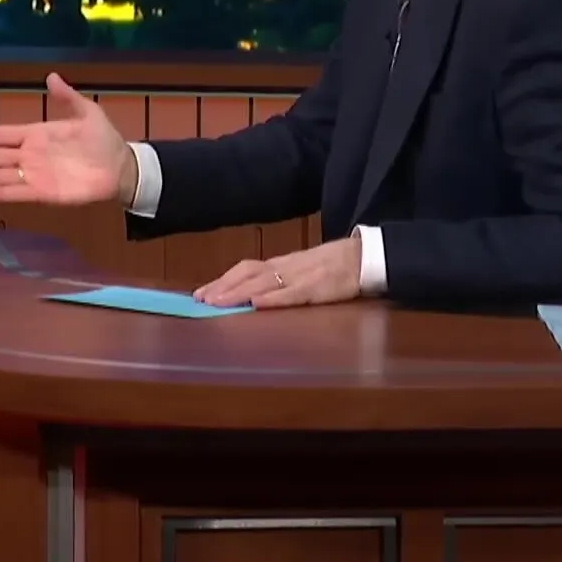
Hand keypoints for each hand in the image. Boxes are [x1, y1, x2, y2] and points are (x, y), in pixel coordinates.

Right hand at [0, 72, 134, 205]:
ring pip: (2, 176)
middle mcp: (32, 155)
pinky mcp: (45, 194)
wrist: (121, 167)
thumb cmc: (104, 140)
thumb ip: (67, 97)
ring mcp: (37, 175)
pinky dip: (2, 193)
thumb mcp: (87, 112)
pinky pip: (19, 192)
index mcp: (38, 134)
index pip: (4, 134)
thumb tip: (51, 76)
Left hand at [193, 238, 362, 308]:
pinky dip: (273, 298)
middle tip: (200, 300)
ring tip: (218, 302)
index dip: (221, 281)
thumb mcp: (299, 272)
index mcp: (279, 265)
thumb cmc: (329, 267)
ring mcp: (300, 277)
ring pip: (264, 283)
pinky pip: (292, 293)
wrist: (363, 257)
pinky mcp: (317, 288)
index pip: (244, 270)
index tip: (199, 293)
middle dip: (223, 287)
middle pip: (247, 274)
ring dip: (238, 293)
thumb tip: (249, 296)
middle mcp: (284, 268)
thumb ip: (276, 282)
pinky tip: (257, 304)